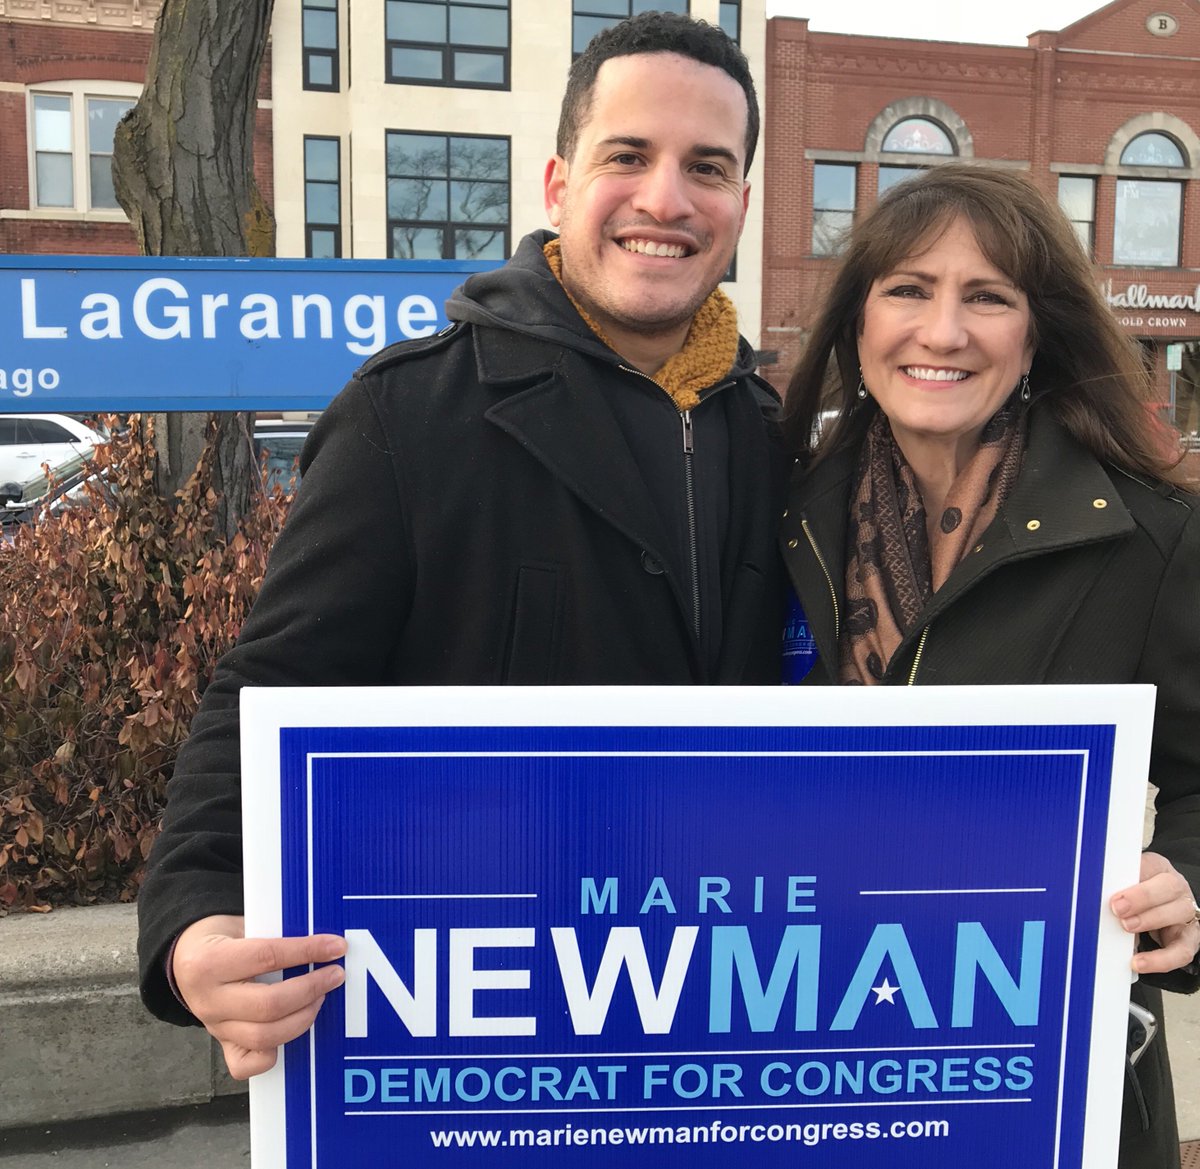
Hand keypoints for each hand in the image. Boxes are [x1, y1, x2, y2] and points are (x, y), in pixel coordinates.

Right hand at [172, 914, 346, 1079]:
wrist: (185, 957)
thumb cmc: (221, 938)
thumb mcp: (241, 925)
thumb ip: (274, 935)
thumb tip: (322, 943)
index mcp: (209, 962)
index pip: (267, 957)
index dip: (307, 951)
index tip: (336, 946)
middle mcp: (208, 1000)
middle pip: (268, 1005)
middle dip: (311, 989)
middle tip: (335, 974)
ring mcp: (214, 1028)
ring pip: (265, 1037)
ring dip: (303, 1017)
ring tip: (321, 997)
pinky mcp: (221, 1045)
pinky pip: (247, 1065)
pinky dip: (273, 1053)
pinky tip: (293, 1028)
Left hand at [1110, 852, 1199, 975]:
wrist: (1161, 909)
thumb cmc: (1138, 894)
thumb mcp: (1125, 884)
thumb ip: (1112, 886)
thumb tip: (1086, 895)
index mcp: (1158, 869)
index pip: (1150, 866)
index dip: (1133, 877)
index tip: (1113, 889)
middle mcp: (1176, 888)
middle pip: (1169, 887)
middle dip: (1141, 898)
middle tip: (1117, 908)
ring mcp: (1185, 913)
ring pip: (1179, 913)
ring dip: (1150, 921)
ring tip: (1127, 928)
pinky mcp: (1189, 939)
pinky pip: (1182, 951)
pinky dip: (1160, 959)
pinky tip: (1139, 962)